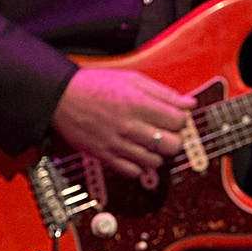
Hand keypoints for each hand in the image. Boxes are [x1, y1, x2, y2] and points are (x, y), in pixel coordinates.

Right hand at [51, 67, 191, 176]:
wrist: (62, 97)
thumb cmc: (96, 85)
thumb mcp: (132, 79)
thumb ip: (163, 93)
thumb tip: (189, 103)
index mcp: (138, 104)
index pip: (178, 121)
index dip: (180, 119)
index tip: (173, 117)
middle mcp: (129, 126)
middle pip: (172, 144)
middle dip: (173, 138)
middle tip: (165, 132)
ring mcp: (117, 144)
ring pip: (155, 161)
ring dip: (157, 152)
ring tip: (148, 141)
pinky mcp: (105, 156)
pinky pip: (133, 171)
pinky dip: (139, 165)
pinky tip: (135, 152)